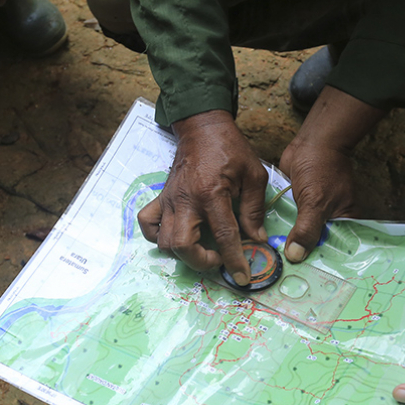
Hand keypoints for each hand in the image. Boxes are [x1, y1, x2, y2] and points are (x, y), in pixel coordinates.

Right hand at [137, 110, 268, 283]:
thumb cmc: (230, 149)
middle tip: (218, 258)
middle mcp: (186, 200)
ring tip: (202, 247)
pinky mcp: (161, 198)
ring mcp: (169, 200)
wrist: (202, 128)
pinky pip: (148, 224)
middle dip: (201, 261)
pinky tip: (175, 235)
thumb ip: (254, 209)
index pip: (224, 235)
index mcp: (212, 193)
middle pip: (183, 245)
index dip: (234, 260)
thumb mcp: (253, 175)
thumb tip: (257, 239)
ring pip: (164, 241)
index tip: (242, 276)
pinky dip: (157, 237)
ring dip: (183, 253)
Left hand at [278, 86, 384, 262]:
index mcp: (342, 223)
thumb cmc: (322, 168)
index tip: (306, 281)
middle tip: (283, 279)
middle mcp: (327, 222)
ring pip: (297, 238)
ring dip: (285, 247)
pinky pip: (286, 225)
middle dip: (300, 260)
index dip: (321, 265)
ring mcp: (309, 215)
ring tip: (270, 268)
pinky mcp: (293, 208)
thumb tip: (296, 256)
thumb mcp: (316, 202)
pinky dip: (278, 233)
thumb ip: (307, 229)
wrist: (311, 142)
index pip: (334, 251)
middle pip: (313, 247)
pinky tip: (264, 248)